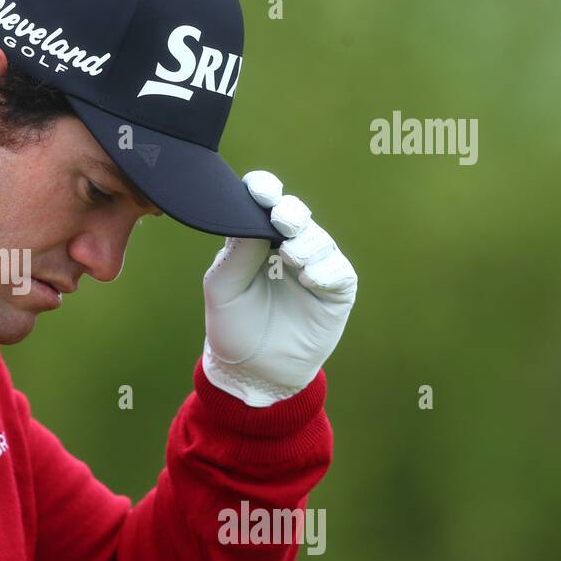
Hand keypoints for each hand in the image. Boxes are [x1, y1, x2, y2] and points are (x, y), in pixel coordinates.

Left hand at [201, 171, 356, 406]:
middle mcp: (287, 246)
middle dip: (291, 212)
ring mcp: (314, 266)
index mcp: (256, 239)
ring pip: (319, 239)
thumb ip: (238, 253)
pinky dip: (324, 271)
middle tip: (281, 220)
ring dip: (307, 244)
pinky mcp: (336, 290)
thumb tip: (255, 218)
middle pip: (296, 214)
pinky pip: (338, 271)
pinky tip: (308, 278)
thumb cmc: (232, 325)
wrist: (252, 370)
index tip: (259, 189)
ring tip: (291, 257)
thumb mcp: (223, 288)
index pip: (263, 203)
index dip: (264, 189)